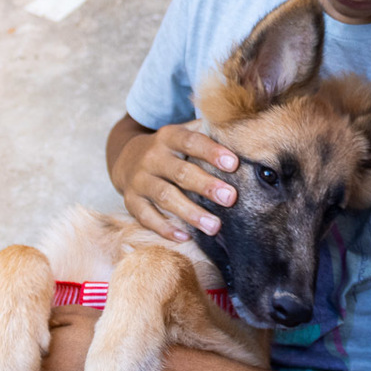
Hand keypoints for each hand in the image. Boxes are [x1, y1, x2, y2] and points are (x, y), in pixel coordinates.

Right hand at [110, 116, 238, 241]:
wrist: (126, 157)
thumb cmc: (170, 148)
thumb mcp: (183, 133)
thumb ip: (208, 134)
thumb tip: (245, 138)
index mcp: (168, 137)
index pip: (191, 142)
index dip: (211, 152)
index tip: (233, 163)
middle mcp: (152, 157)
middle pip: (180, 172)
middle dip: (206, 186)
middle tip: (230, 198)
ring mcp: (140, 180)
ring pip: (165, 197)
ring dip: (191, 213)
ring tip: (215, 226)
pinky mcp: (131, 200)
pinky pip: (146, 217)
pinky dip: (165, 228)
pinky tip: (185, 236)